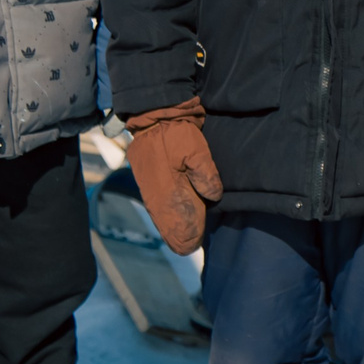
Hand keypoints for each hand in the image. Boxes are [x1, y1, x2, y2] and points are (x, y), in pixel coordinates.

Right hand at [123, 98, 224, 253]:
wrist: (155, 115)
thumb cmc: (178, 133)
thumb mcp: (197, 151)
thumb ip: (205, 175)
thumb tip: (213, 197)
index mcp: (166, 191)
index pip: (178, 221)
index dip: (188, 234)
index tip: (195, 245)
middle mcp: (156, 195)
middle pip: (168, 223)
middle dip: (180, 236)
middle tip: (191, 248)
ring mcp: (151, 189)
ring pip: (161, 217)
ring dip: (172, 228)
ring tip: (183, 244)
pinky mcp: (150, 182)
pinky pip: (158, 207)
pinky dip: (165, 218)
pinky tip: (171, 224)